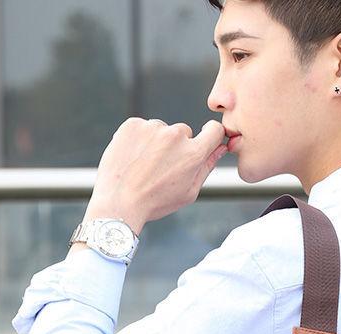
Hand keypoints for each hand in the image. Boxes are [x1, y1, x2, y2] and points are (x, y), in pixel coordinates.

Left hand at [82, 117, 228, 235]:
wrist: (119, 202)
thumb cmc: (156, 202)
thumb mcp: (188, 192)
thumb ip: (207, 167)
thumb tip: (221, 148)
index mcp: (193, 154)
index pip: (214, 130)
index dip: (211, 134)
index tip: (205, 138)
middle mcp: (176, 136)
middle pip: (184, 132)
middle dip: (177, 146)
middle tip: (161, 168)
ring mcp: (153, 128)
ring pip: (161, 130)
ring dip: (156, 142)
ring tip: (144, 166)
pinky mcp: (133, 124)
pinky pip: (142, 127)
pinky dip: (138, 139)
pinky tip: (133, 159)